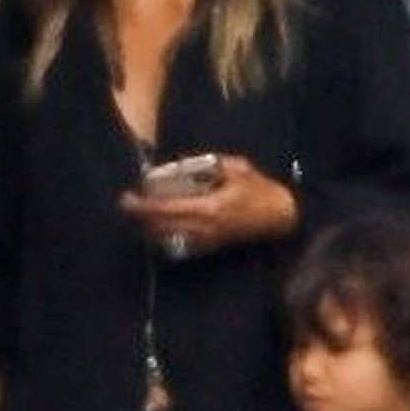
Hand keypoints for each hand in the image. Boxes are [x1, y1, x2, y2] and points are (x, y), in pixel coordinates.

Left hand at [119, 153, 300, 259]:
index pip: (167, 209)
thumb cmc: (261, 190)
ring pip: (168, 238)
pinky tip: (157, 226)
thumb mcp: (237, 168)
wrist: (281, 217)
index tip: (128, 198)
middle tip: (128, 204)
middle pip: (162, 227)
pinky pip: (180, 244)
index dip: (144, 206)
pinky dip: (165, 235)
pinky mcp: (211, 246)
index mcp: (210, 208)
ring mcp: (208, 240)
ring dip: (150, 228)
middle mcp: (205, 228)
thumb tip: (180, 164)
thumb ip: (209, 164)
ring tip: (139, 215)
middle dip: (141, 218)